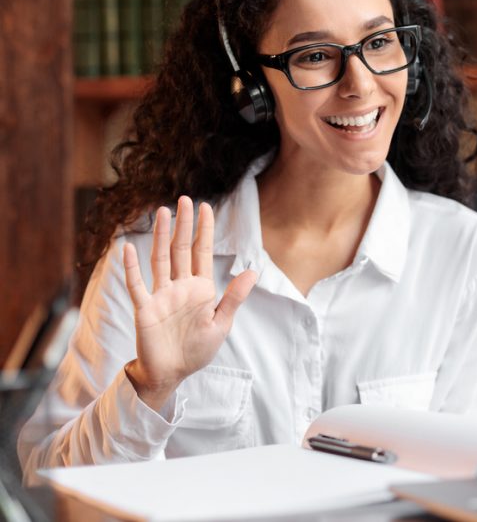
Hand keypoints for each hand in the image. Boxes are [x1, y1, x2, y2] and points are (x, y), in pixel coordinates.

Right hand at [122, 196, 257, 410]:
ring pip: (161, 259)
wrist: (173, 373)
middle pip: (181, 249)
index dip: (204, 230)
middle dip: (184, 225)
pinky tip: (128, 248)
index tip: (207, 207)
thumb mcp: (221, 323)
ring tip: (163, 212)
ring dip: (162, 236)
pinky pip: (136, 284)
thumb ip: (234, 297)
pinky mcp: (144, 308)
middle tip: (185, 199)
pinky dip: (131, 267)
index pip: (202, 252)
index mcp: (201, 289)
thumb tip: (253, 271)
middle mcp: (180, 287)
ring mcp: (161, 295)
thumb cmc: (198, 350)